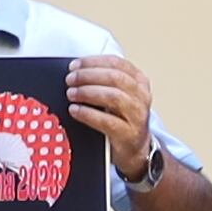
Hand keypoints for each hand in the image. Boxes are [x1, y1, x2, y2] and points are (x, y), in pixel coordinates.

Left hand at [66, 54, 157, 173]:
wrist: (135, 148)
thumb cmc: (122, 118)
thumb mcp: (120, 95)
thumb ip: (104, 82)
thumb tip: (75, 72)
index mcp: (139, 82)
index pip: (118, 63)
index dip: (94, 62)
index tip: (75, 65)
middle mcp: (141, 97)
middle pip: (115, 78)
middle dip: (89, 75)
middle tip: (70, 79)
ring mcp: (137, 116)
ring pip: (113, 97)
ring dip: (88, 92)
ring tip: (71, 94)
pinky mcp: (128, 134)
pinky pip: (107, 121)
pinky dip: (88, 114)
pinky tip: (75, 110)